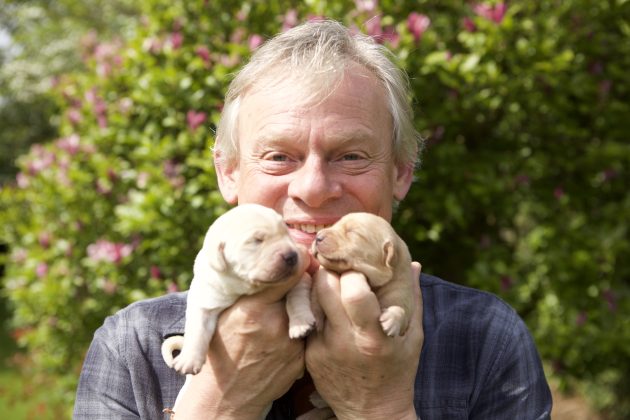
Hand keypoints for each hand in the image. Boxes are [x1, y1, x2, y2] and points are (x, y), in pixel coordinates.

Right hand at [174, 277, 305, 418]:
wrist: (228, 394)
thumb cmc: (223, 348)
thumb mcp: (227, 313)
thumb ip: (251, 290)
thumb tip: (274, 263)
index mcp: (253, 309)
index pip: (287, 273)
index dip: (293, 263)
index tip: (296, 257)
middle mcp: (276, 324)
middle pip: (303, 288)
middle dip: (301, 281)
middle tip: (299, 275)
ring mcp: (292, 343)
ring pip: (309, 308)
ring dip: (305, 302)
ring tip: (292, 302)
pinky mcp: (302, 358)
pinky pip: (310, 331)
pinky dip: (303, 325)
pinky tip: (291, 327)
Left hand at [305, 262, 422, 419]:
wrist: (372, 412)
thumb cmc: (398, 371)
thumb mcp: (413, 337)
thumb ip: (412, 299)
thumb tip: (414, 264)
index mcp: (373, 336)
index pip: (353, 291)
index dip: (355, 272)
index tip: (361, 269)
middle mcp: (344, 341)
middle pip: (325, 287)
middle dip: (333, 271)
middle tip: (342, 268)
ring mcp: (322, 348)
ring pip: (310, 298)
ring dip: (321, 285)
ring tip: (334, 283)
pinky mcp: (309, 354)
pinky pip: (308, 318)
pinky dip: (316, 307)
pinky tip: (328, 307)